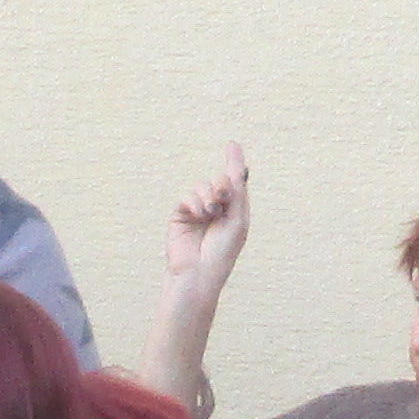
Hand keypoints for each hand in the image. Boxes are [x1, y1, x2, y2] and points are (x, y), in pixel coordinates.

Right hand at [162, 143, 252, 308]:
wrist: (199, 273)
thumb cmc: (223, 252)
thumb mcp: (238, 218)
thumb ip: (238, 190)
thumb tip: (238, 165)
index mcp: (234, 211)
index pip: (234, 183)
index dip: (234, 163)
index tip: (231, 144)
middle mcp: (216, 209)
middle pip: (220, 180)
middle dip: (222, 185)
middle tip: (223, 199)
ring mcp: (197, 212)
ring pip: (202, 185)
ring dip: (209, 195)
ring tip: (210, 213)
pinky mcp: (180, 216)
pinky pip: (187, 196)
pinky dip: (194, 202)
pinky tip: (199, 215)